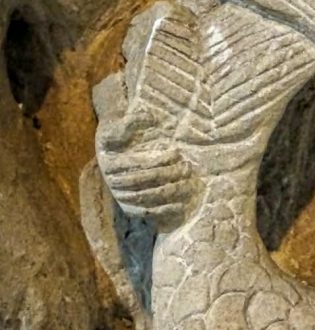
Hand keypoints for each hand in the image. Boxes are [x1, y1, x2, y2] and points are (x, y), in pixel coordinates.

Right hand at [97, 110, 194, 226]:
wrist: (111, 155)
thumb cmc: (117, 136)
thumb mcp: (117, 125)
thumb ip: (129, 121)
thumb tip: (147, 116)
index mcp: (110, 163)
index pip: (138, 164)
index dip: (159, 160)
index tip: (177, 153)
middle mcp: (113, 183)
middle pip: (144, 181)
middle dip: (168, 174)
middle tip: (187, 167)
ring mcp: (121, 198)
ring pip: (147, 197)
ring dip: (170, 192)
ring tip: (188, 183)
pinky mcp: (130, 208)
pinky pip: (147, 212)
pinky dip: (164, 211)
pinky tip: (180, 205)